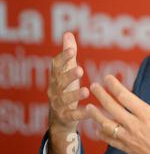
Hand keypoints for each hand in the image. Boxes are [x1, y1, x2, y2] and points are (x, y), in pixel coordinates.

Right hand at [47, 32, 89, 153]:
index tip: (71, 50)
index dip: (63, 58)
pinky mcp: (65, 117)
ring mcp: (59, 104)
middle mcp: (55, 90)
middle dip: (69, 75)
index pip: (56, 66)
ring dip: (75, 95)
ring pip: (65, 99)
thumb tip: (67, 34)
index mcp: (56, 78)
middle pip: (60, 82)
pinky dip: (81, 113)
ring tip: (86, 91)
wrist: (59, 120)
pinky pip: (73, 115)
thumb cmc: (65, 90)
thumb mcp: (67, 72)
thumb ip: (68, 55)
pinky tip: (90, 110)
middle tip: (80, 69)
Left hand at [87, 73, 149, 153]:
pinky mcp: (128, 148)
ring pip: (107, 125)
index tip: (107, 78)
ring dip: (96, 115)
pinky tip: (96, 127)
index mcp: (148, 116)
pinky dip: (101, 133)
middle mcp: (136, 126)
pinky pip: (110, 140)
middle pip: (113, 108)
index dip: (114, 86)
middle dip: (101, 95)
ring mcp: (130, 138)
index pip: (126, 97)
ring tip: (88, 106)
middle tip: (94, 86)